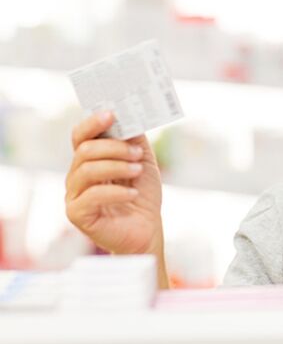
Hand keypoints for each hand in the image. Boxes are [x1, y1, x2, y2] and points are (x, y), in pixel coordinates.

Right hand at [65, 111, 164, 260]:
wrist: (147, 229)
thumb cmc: (142, 194)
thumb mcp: (144, 161)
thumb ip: (135, 139)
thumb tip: (130, 116)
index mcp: (90, 159)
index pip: (81, 135)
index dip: (93, 122)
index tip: (112, 114)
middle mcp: (77, 174)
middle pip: (85, 150)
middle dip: (114, 147)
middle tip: (137, 153)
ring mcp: (74, 194)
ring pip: (86, 170)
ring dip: (117, 166)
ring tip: (138, 170)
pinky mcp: (76, 214)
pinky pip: (91, 196)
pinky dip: (116, 192)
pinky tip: (132, 193)